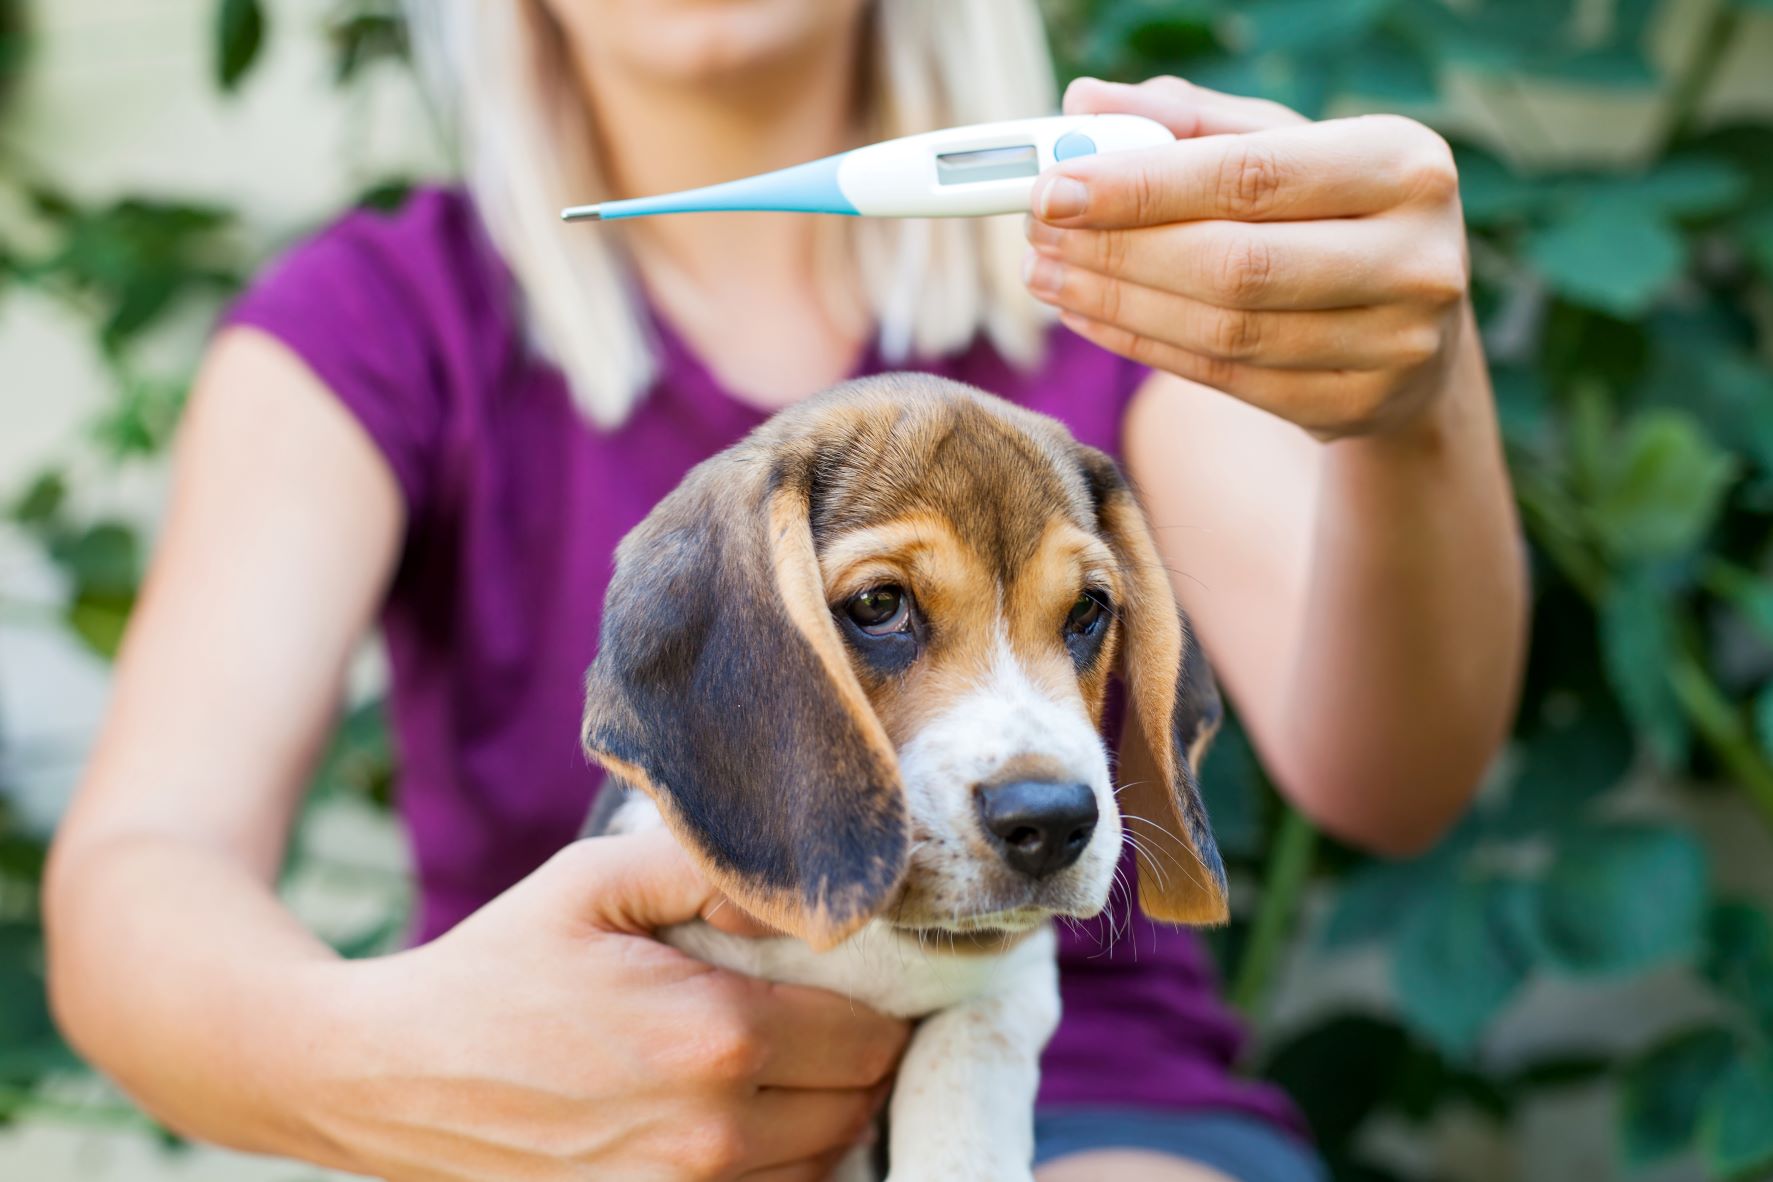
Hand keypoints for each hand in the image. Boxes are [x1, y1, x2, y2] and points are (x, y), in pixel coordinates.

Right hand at [283, 829, 907, 1180]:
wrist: (391, 1078)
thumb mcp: (593, 880)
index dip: (878, 1000)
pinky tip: (746, 1117)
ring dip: (824, 1112)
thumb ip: (711, 868)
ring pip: (823, 1163)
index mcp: (716, 1038)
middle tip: (826, 1011)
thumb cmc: (498, 967)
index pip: (869, 1035)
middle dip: (860, 1055)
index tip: (856, 975)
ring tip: (788, 1061)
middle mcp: (711, 1138)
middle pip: (859, 1103)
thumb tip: (811, 897)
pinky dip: (780, 1165)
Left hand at [1024, 76, 1470, 439]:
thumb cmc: (1332, 215)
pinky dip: (1143, 345)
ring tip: (1048, 274)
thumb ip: (1187, 122)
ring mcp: (1394, 343)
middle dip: (1117, 249)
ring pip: (1222, 329)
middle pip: (1233, 262)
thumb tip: (1081, 103)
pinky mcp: (1358, 405)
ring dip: (1116, 303)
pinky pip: (1224, 378)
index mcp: (1403, 164)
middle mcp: (1415, 256)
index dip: (1141, 185)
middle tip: (1039, 234)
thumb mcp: (1282, 149)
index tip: (1053, 186)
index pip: (1250, 175)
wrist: (1416, 331)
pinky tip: (1089, 316)